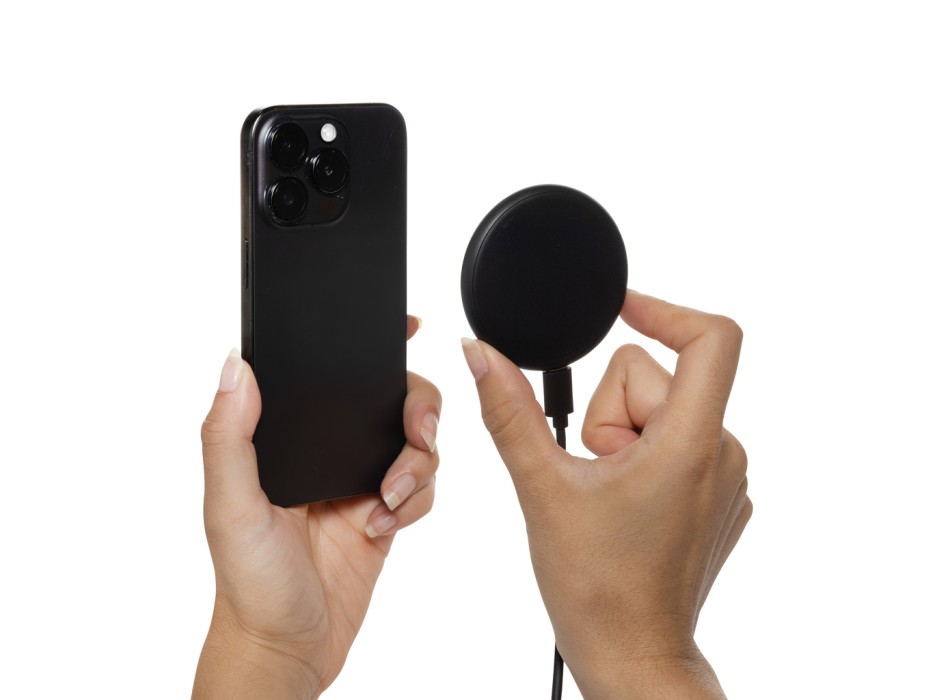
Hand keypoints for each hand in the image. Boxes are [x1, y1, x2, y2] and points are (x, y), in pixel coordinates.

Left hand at [193, 317, 440, 698]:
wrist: (289, 648)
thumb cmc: (248, 583)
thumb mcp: (230, 506)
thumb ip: (228, 436)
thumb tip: (234, 364)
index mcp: (285, 436)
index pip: (328, 372)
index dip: (369, 343)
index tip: (406, 325)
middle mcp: (326, 449)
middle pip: (393, 399)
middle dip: (417, 411)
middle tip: (415, 438)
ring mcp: (359, 479)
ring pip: (418, 441)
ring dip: (417, 465)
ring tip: (386, 502)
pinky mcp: (386, 511)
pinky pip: (424, 485)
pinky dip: (416, 502)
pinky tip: (382, 526)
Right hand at [462, 291, 749, 698]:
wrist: (632, 654)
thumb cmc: (596, 588)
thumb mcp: (542, 487)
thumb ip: (508, 411)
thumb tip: (481, 353)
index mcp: (690, 444)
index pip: (711, 338)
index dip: (665, 308)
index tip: (624, 308)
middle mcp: (723, 453)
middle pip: (657, 378)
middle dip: (610, 412)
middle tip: (593, 470)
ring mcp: (727, 477)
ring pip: (662, 411)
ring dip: (625, 437)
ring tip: (608, 493)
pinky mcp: (720, 494)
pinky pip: (677, 440)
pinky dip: (644, 456)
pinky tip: (625, 504)